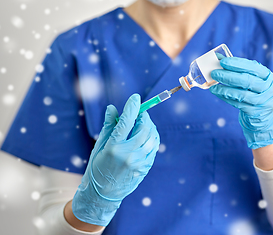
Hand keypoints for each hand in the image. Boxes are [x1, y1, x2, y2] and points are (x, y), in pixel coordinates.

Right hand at [72, 94, 159, 225]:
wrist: (102, 194)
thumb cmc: (97, 168)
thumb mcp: (99, 146)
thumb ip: (108, 126)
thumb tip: (113, 108)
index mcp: (113, 147)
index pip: (126, 121)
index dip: (133, 106)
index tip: (136, 97)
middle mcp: (128, 154)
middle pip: (144, 128)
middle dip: (144, 117)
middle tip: (141, 114)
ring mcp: (139, 162)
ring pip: (152, 138)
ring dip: (150, 127)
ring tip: (145, 124)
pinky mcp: (145, 168)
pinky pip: (153, 149)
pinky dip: (152, 139)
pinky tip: (147, 137)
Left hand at [209, 57, 272, 148]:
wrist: (264, 115)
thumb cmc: (254, 91)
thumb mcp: (252, 79)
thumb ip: (238, 69)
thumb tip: (218, 58)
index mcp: (268, 76)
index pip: (253, 68)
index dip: (237, 64)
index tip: (222, 61)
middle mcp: (268, 89)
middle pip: (247, 81)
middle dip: (228, 76)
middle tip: (214, 73)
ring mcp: (262, 102)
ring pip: (242, 94)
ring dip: (225, 90)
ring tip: (213, 86)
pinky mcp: (254, 112)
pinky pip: (237, 104)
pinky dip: (226, 98)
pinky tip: (217, 93)